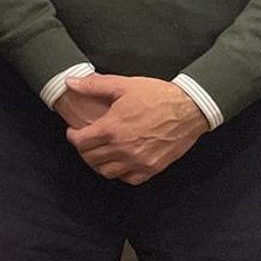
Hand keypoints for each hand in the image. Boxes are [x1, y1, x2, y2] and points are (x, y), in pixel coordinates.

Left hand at [64, 73, 208, 183]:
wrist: (190, 108)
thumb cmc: (157, 95)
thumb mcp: (123, 85)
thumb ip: (93, 85)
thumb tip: (70, 82)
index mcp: (112, 128)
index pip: (80, 142)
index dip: (72, 136)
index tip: (74, 132)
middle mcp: (123, 148)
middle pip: (91, 158)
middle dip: (83, 150)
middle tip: (86, 141)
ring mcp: (139, 161)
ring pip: (107, 172)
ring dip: (99, 163)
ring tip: (101, 152)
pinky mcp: (153, 168)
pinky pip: (129, 179)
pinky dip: (121, 173)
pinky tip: (121, 161)